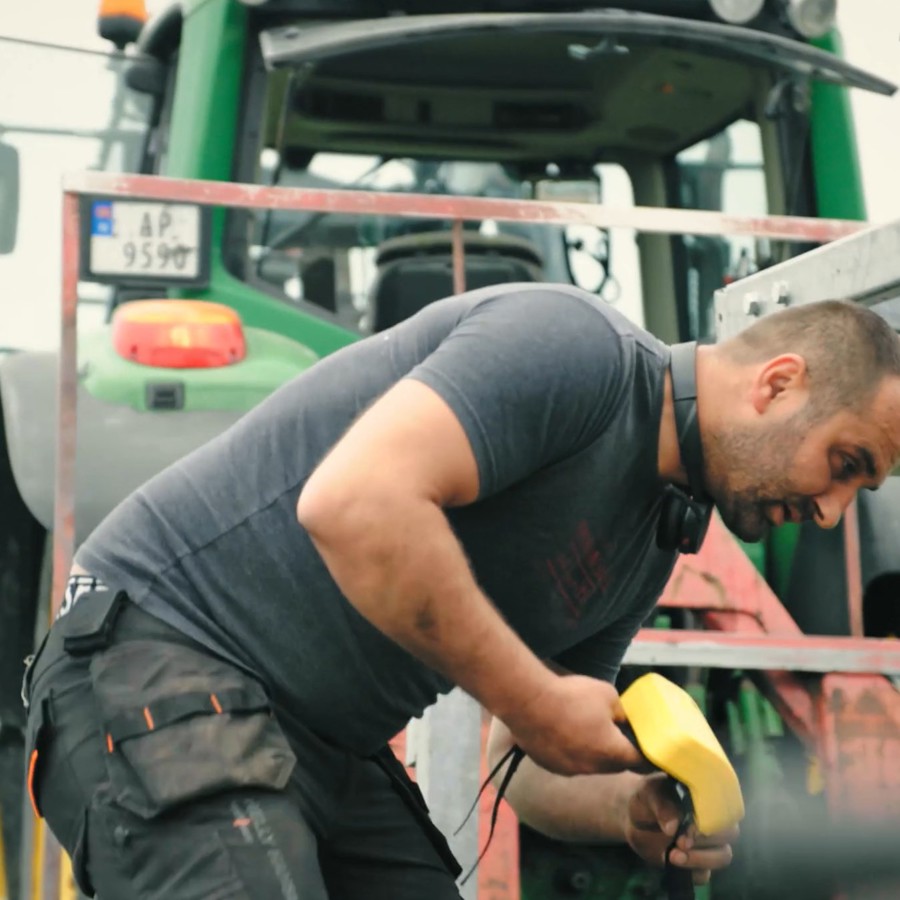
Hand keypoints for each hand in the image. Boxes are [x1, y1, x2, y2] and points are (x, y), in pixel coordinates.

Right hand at [504, 673, 645, 776]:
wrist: (529, 701)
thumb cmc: (570, 696)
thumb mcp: (608, 695)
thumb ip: (622, 712)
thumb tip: (625, 718)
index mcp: (611, 752)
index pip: (639, 761)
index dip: (646, 755)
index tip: (648, 750)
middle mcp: (592, 767)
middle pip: (613, 764)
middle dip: (617, 751)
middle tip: (616, 733)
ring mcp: (569, 769)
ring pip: (589, 763)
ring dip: (592, 751)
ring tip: (583, 727)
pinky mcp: (550, 765)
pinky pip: (567, 761)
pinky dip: (570, 751)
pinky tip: (563, 731)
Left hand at [623, 773, 738, 884]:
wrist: (634, 817)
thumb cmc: (647, 798)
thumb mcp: (649, 794)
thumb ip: (661, 806)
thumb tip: (673, 827)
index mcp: (706, 797)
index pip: (723, 808)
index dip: (710, 820)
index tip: (688, 829)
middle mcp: (713, 820)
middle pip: (730, 833)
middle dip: (706, 841)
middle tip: (680, 843)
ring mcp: (707, 844)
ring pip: (723, 855)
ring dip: (701, 859)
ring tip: (673, 856)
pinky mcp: (697, 864)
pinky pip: (705, 874)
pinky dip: (692, 872)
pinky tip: (673, 865)